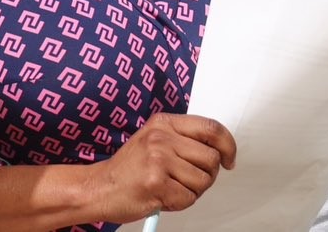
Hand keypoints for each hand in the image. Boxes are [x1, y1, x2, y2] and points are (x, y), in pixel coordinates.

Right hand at [87, 113, 236, 220]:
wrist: (98, 188)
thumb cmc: (129, 168)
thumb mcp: (154, 140)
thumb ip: (183, 139)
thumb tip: (220, 149)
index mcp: (164, 123)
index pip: (212, 128)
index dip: (228, 145)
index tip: (229, 159)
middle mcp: (162, 138)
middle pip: (211, 158)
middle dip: (207, 175)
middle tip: (191, 181)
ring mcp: (158, 160)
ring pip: (202, 180)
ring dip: (193, 191)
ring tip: (173, 188)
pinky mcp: (155, 183)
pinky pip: (188, 198)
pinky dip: (180, 203)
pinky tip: (164, 197)